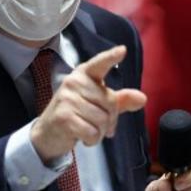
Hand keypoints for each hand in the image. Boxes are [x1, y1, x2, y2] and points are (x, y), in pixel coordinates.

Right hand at [31, 45, 146, 163]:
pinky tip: (82, 137)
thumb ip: (120, 100)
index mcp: (84, 74)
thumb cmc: (76, 113)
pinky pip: (92, 132)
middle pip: (110, 102)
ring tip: (88, 130)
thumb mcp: (98, 104)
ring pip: (102, 120)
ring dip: (100, 132)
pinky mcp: (63, 117)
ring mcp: (67, 98)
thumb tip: (142, 98)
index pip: (99, 64)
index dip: (111, 57)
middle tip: (99, 124)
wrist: (48, 132)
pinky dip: (92, 140)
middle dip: (109, 120)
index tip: (122, 50)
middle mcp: (74, 82)